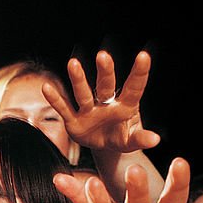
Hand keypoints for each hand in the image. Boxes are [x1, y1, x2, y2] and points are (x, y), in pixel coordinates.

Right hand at [44, 50, 160, 153]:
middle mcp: (106, 103)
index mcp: (125, 106)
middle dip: (105, 72)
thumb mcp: (132, 141)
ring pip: (83, 93)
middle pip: (106, 85)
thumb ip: (141, 139)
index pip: (134, 87)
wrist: (105, 146)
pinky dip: (56, 100)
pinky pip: (65, 109)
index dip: (139, 73)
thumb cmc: (122, 137)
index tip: (144, 56)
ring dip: (78, 79)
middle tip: (103, 56)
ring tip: (73, 63)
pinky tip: (46, 87)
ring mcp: (89, 111)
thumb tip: (155, 139)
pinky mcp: (74, 121)